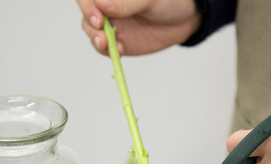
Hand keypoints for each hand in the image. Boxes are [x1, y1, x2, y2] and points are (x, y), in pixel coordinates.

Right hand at [76, 0, 201, 55]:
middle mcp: (107, 7)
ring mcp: (111, 25)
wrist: (183, 20)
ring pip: (92, 33)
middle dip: (90, 27)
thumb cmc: (168, 1)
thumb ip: (126, 3)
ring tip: (108, 45)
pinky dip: (108, 52)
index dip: (87, 7)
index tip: (98, 19)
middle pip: (87, 16)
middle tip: (102, 37)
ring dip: (97, 41)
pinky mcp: (119, 42)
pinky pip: (105, 49)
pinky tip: (119, 51)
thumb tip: (102, 5)